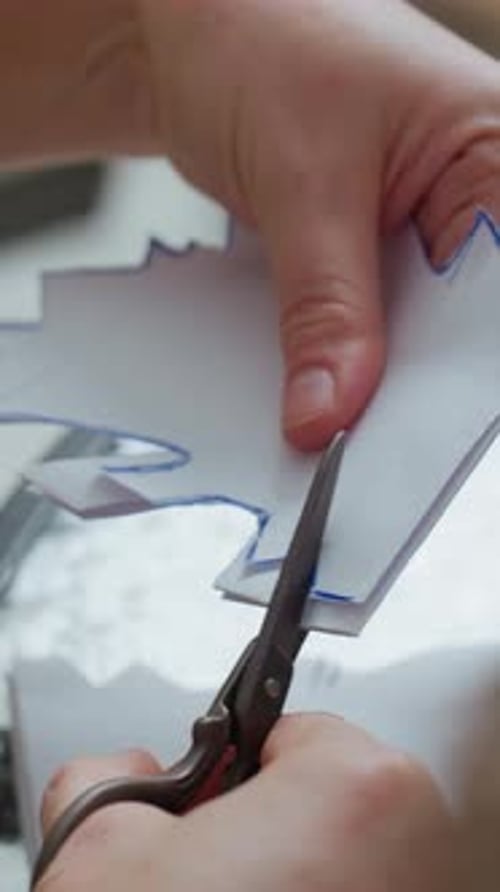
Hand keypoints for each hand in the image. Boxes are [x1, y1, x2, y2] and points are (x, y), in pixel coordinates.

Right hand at [36, 714, 454, 891]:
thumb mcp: (100, 854)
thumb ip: (107, 780)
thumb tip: (123, 775)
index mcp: (360, 790)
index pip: (292, 733)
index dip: (229, 772)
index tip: (207, 803)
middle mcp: (424, 854)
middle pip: (325, 803)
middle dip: (262, 832)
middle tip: (211, 880)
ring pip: (343, 869)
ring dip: (292, 886)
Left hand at [140, 0, 499, 448]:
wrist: (193, 25)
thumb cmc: (261, 41)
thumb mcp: (302, 182)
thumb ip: (326, 308)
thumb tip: (330, 414)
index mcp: (497, 153)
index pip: (494, 296)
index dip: (459, 376)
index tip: (408, 446)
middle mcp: (478, 192)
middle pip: (465, 326)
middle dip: (412, 389)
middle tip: (355, 454)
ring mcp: (427, 224)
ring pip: (415, 332)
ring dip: (373, 378)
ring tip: (331, 434)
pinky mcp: (377, 248)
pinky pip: (372, 320)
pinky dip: (342, 356)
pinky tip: (316, 390)